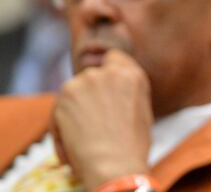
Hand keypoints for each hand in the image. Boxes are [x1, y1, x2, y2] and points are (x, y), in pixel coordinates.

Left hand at [52, 49, 153, 189]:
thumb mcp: (142, 111)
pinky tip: (73, 143)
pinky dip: (61, 126)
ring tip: (83, 136)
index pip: (113, 57)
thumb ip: (126, 93)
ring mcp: (84, 81)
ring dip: (74, 110)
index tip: (103, 89)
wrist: (114, 163)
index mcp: (132, 75)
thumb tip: (113, 94)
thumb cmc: (132, 146)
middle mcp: (109, 72)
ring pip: (73, 92)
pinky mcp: (64, 95)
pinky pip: (58, 110)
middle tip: (94, 120)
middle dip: (89, 94)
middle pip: (90, 76)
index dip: (106, 71)